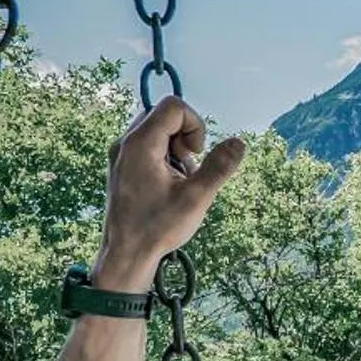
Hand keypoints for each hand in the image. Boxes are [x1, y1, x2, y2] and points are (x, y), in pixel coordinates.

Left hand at [91, 96, 245, 293]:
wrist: (126, 253)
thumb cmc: (158, 227)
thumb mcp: (197, 198)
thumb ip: (219, 167)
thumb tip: (239, 142)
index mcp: (140, 144)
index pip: (173, 106)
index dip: (195, 125)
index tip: (196, 155)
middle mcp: (125, 142)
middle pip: (164, 115)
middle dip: (185, 135)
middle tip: (187, 168)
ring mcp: (120, 153)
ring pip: (156, 129)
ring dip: (175, 147)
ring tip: (177, 179)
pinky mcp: (121, 165)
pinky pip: (147, 144)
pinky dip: (163, 156)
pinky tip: (167, 184)